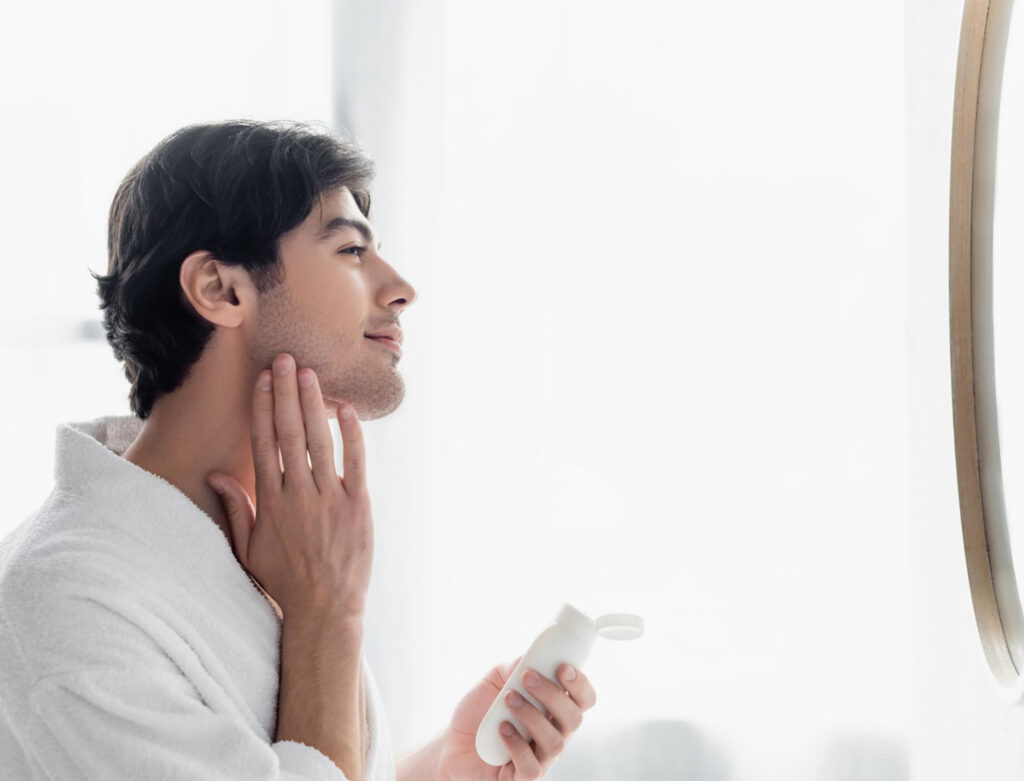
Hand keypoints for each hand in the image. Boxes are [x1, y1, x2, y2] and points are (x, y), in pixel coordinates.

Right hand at [205, 352, 373, 619]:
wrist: (325, 608)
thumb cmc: (284, 580)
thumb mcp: (248, 549)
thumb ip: (236, 508)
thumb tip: (217, 474)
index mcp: (270, 502)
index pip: (263, 444)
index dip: (261, 408)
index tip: (261, 380)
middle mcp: (298, 494)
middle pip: (288, 433)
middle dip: (284, 393)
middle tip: (284, 359)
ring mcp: (329, 498)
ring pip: (319, 442)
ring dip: (313, 405)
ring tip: (309, 374)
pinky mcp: (358, 506)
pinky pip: (355, 463)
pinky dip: (352, 435)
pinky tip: (346, 409)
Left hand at [435, 656, 597, 780]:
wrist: (452, 744)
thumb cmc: (478, 713)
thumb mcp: (494, 681)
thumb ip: (514, 667)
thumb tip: (533, 654)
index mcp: (553, 710)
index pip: (583, 699)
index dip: (580, 684)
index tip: (562, 667)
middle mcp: (553, 734)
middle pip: (574, 718)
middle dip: (552, 694)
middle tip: (527, 678)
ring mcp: (540, 758)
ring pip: (555, 742)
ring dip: (531, 716)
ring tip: (508, 700)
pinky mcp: (522, 777)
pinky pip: (532, 767)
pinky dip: (518, 745)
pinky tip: (502, 730)